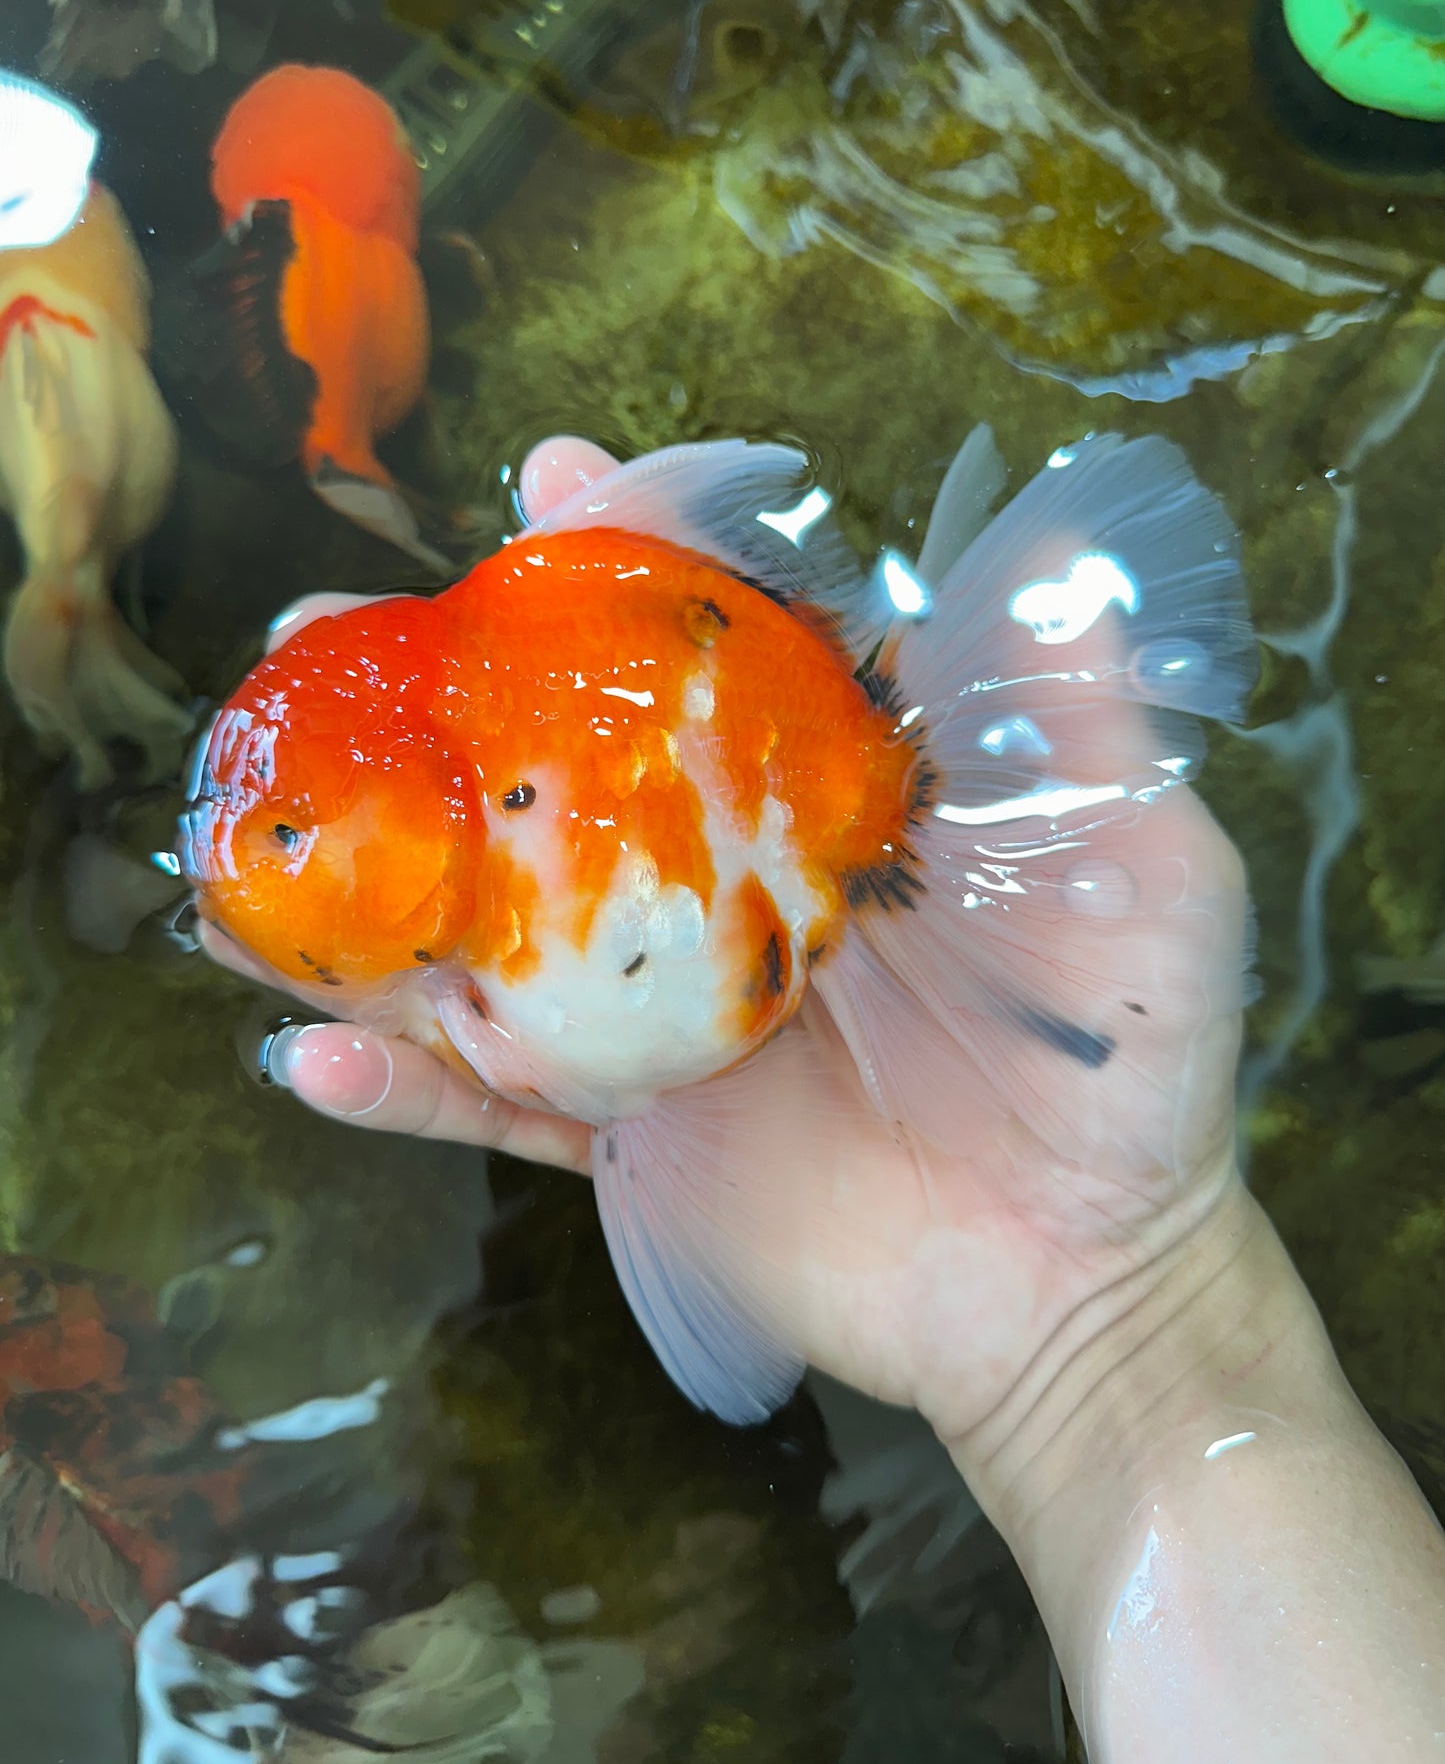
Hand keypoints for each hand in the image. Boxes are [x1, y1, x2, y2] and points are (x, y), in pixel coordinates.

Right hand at [200, 433, 1250, 1454]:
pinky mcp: (635, 1136)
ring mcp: (662, 1014)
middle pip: (561, 772)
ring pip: (489, 933)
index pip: (715, 654)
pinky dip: (405, 1089)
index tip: (556, 480)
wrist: (1080, 1283)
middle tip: (331, 625)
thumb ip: (1088, 735)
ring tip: (249, 828)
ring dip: (366, 881)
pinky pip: (500, 1108)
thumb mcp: (1146, 877)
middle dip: (440, 696)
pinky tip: (308, 1055)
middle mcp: (722, 889)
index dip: (638, 558)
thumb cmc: (1123, 1071)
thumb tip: (1059, 579)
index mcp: (829, 805)